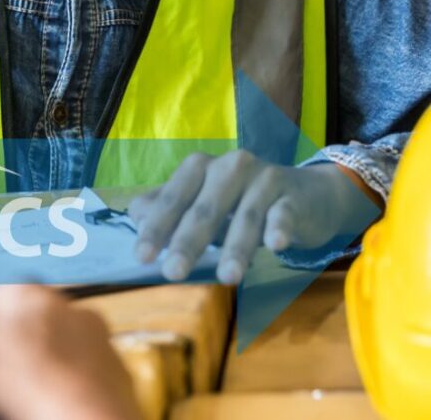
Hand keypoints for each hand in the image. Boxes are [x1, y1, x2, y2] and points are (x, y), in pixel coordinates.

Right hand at [0, 285, 141, 419]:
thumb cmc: (39, 389)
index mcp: (30, 294)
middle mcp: (67, 307)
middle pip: (26, 319)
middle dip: (11, 343)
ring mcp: (95, 338)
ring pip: (57, 343)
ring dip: (42, 362)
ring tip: (25, 393)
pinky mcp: (113, 370)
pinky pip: (82, 370)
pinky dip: (68, 383)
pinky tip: (54, 403)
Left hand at [128, 152, 380, 285]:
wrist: (307, 195)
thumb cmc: (243, 201)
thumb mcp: (204, 202)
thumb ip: (170, 207)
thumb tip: (136, 216)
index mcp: (200, 167)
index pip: (173, 198)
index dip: (157, 227)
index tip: (142, 258)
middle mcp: (229, 166)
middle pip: (204, 208)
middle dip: (187, 242)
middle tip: (173, 273)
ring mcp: (263, 178)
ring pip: (245, 216)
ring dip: (235, 247)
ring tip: (226, 277)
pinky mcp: (292, 195)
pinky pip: (283, 213)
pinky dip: (279, 227)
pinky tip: (276, 245)